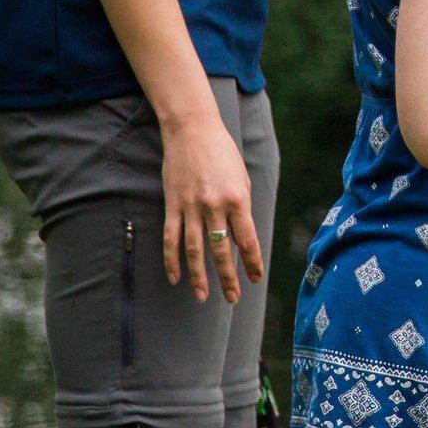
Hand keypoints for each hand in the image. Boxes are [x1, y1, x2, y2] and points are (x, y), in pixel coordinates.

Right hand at [160, 107, 259, 300]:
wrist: (192, 129)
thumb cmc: (222, 153)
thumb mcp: (241, 179)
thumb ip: (242, 209)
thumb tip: (240, 239)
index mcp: (238, 199)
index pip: (247, 240)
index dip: (252, 263)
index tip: (256, 279)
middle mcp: (215, 206)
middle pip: (221, 250)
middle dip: (228, 278)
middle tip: (233, 298)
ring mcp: (192, 206)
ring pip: (194, 250)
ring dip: (199, 276)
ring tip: (202, 296)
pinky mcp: (173, 204)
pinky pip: (171, 238)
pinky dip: (172, 260)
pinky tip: (175, 277)